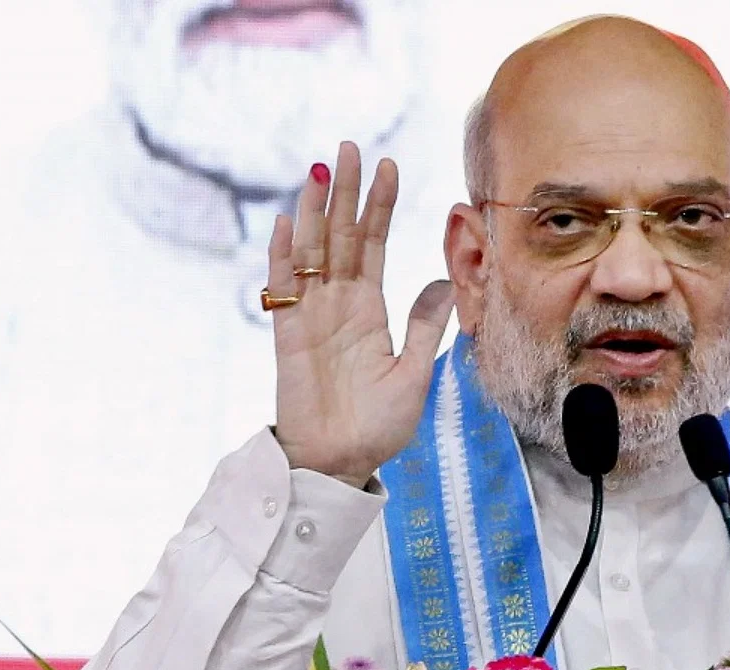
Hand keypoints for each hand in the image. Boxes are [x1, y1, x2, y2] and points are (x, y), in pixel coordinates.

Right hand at [269, 141, 455, 488]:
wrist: (340, 463)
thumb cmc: (378, 427)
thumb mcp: (413, 373)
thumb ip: (424, 326)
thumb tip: (444, 279)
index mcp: (370, 310)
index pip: (374, 245)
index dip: (380, 207)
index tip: (390, 167)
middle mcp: (339, 304)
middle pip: (343, 236)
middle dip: (348, 192)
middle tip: (351, 146)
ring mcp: (311, 315)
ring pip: (313, 251)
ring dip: (317, 210)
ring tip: (322, 169)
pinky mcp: (288, 334)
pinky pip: (285, 286)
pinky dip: (286, 254)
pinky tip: (291, 220)